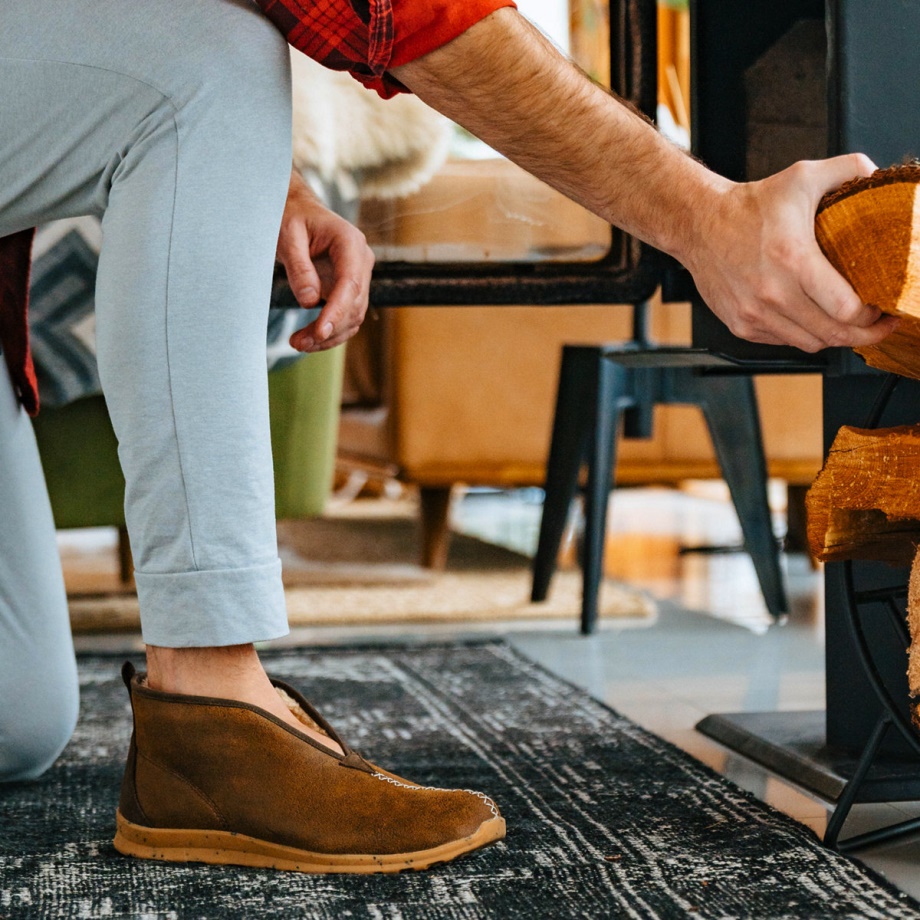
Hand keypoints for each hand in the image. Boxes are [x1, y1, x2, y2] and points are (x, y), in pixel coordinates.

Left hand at [276, 169, 374, 351]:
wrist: (298, 211)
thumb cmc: (292, 218)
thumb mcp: (287, 237)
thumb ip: (299, 268)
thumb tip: (309, 302)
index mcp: (350, 242)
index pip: (350, 283)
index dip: (337, 311)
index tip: (320, 332)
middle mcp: (361, 260)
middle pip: (354, 305)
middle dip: (329, 329)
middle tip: (298, 344)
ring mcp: (359, 276)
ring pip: (353, 316)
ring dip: (329, 336)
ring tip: (298, 344)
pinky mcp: (350, 289)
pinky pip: (346, 316)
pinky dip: (330, 332)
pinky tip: (308, 340)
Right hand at [684, 154, 898, 352]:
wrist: (699, 224)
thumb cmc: (747, 206)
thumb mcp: (802, 176)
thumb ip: (848, 170)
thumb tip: (878, 176)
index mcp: (792, 259)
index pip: (845, 309)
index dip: (871, 315)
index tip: (881, 308)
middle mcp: (771, 293)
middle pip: (832, 334)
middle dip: (863, 334)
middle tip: (877, 325)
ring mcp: (754, 314)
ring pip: (810, 343)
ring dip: (833, 337)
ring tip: (845, 323)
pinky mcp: (741, 324)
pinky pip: (784, 341)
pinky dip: (802, 334)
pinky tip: (809, 317)